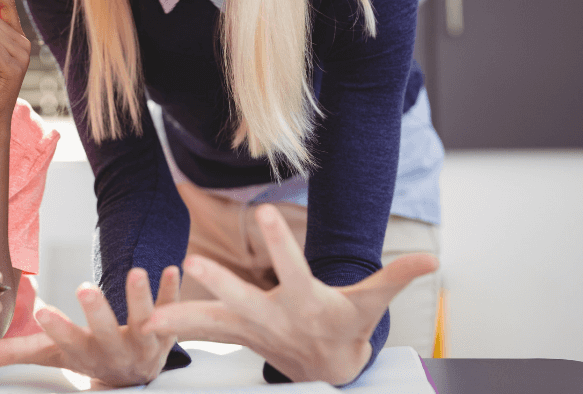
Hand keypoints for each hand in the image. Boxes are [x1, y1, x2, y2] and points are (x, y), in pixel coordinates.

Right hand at [0, 266, 180, 386]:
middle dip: (96, 312)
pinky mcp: (168, 329)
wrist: (135, 375)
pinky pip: (173, 310)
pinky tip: (172, 268)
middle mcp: (114, 351)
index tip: (42, 312)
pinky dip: (172, 291)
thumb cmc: (88, 357)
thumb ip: (14, 354)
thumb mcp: (52, 356)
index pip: (66, 343)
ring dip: (139, 297)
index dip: (56, 329)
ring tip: (135, 271)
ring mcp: (143, 341)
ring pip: (143, 320)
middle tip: (85, 288)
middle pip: (105, 332)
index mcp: (84, 354)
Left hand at [144, 204, 437, 385]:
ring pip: (213, 323)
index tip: (267, 213)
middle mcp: (273, 319)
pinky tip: (148, 321)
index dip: (281, 242)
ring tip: (150, 317)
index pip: (293, 268)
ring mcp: (250, 330)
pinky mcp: (234, 335)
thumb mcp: (372, 303)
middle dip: (219, 282)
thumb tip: (435, 259)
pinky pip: (203, 330)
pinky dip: (178, 325)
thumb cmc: (347, 328)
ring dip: (183, 318)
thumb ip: (396, 277)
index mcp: (306, 304)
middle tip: (192, 262)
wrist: (325, 370)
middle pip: (243, 299)